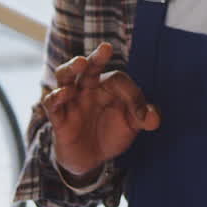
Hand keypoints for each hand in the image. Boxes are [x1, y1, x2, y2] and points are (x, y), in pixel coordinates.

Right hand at [41, 42, 160, 176]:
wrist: (90, 158)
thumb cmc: (110, 133)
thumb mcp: (131, 126)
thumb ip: (143, 118)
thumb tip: (154, 120)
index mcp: (107, 87)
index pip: (118, 80)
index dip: (133, 96)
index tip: (142, 117)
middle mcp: (88, 89)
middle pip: (89, 68)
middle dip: (97, 58)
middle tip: (106, 48)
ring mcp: (72, 102)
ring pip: (65, 78)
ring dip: (71, 68)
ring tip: (80, 62)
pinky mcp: (59, 119)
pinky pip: (52, 104)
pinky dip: (55, 97)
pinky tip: (63, 93)